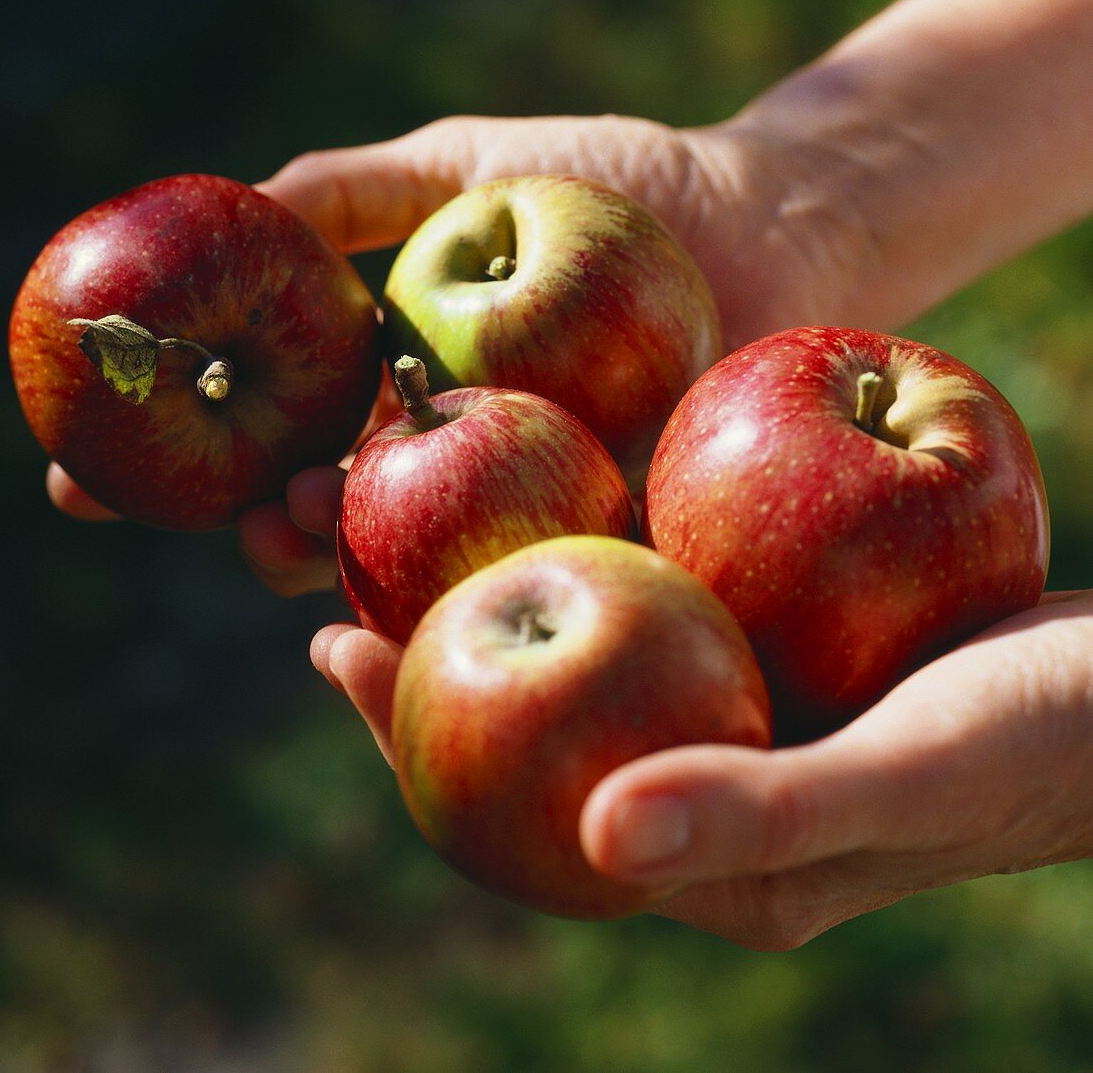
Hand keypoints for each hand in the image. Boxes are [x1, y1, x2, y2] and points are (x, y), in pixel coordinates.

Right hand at [47, 112, 870, 593]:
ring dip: (348, 566)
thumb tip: (233, 202)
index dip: (170, 457)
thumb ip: (359, 192)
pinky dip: (469, 591)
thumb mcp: (475, 168)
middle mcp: (449, 462)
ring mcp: (524, 509)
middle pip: (330, 520)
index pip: (264, 433)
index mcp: (401, 389)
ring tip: (305, 534)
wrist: (771, 224)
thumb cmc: (629, 187)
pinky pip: (533, 579)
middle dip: (266, 530)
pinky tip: (415, 592)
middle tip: (248, 517)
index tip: (75, 470)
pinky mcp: (608, 538)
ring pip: (414, 567)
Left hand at [314, 590, 1092, 946]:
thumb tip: (593, 838)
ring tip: (408, 527)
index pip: (528, 813)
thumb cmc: (1046, 742)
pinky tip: (544, 491)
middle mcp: (704, 794)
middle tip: (332, 583)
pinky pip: (651, 606)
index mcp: (712, 862)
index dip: (422, 738)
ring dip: (497, 597)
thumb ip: (762, 814)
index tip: (335, 650)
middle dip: (430, 663)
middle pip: (532, 734)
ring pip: (582, 662)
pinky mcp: (765, 658)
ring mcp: (731, 721)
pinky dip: (589, 555)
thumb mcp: (913, 773)